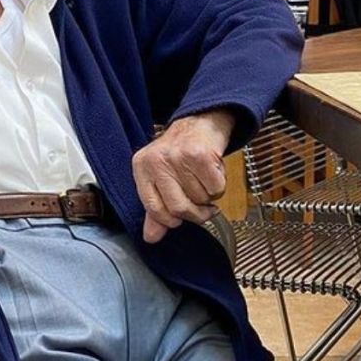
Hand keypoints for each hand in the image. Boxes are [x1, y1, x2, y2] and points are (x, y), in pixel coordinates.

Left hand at [132, 110, 234, 242]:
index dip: (169, 220)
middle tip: (201, 208)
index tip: (180, 219)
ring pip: (200, 199)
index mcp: (142, 167)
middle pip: (178, 207)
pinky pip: (215, 188)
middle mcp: (157, 160)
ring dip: (208, 197)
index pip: (152, 208)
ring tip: (204, 180)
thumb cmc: (179, 153)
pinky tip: (213, 173)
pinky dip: (219, 187)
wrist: (200, 123)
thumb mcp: (160, 178)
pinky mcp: (201, 155)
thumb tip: (151, 238)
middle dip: (194, 213)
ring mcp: (178, 156)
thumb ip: (155, 209)